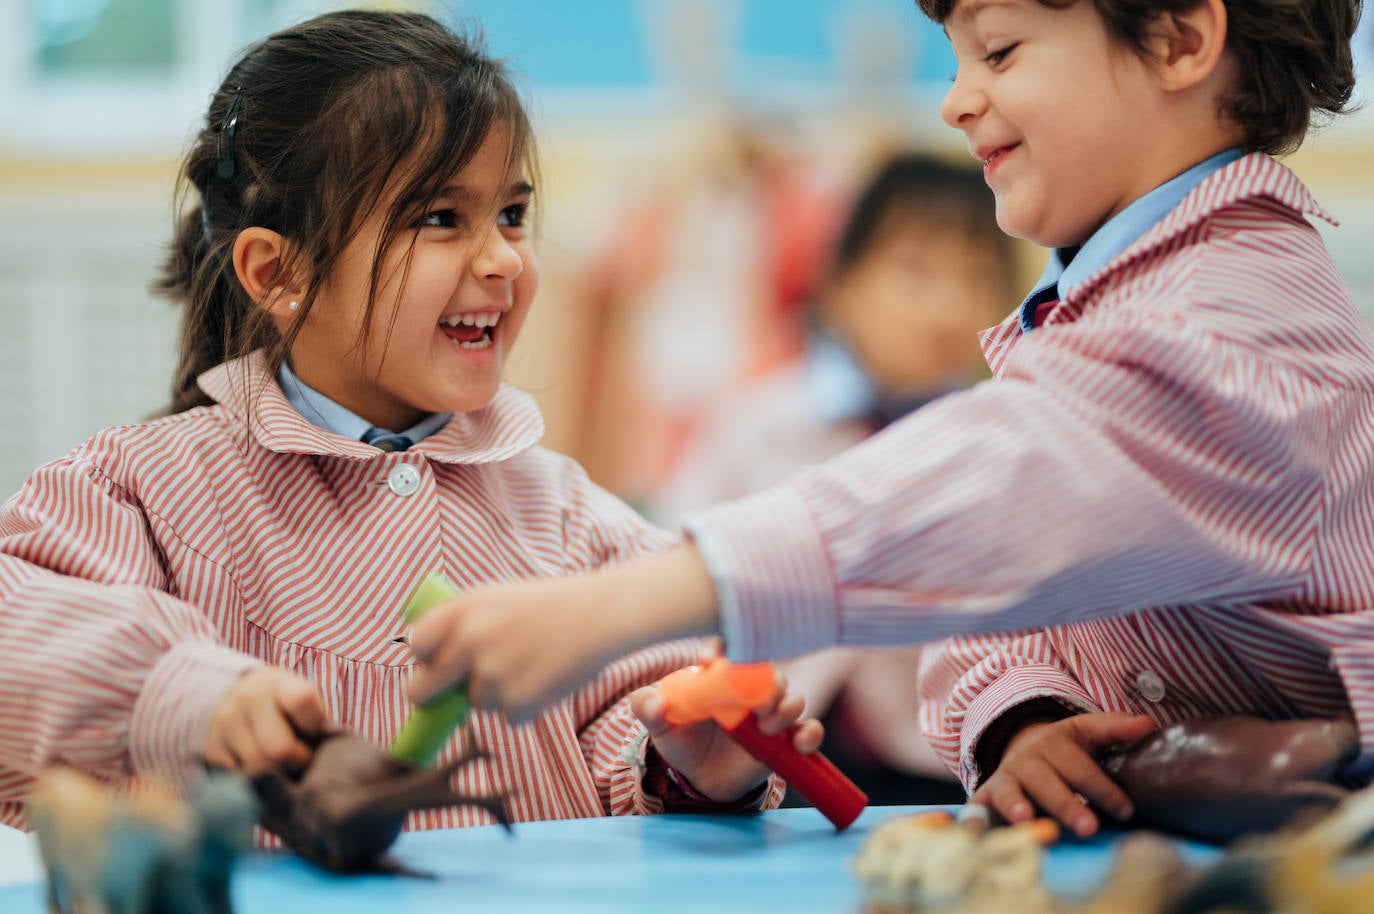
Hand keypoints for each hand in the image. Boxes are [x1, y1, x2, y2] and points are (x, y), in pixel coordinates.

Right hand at [204, 667, 327, 773]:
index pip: (302, 700)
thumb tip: (325, 756)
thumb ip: (312, 719)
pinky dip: (256, 778)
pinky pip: (240, 777)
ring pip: (259, 768)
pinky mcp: (211, 750)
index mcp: (278, 683)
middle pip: (279, 749)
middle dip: (297, 761)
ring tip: (280, 763)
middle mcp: (248, 700)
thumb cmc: (279, 705)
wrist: (227, 697)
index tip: (313, 729)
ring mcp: (225, 725)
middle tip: (299, 758)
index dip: (314, 724)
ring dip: (277, 773)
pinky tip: (260, 766)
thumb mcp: (297, 697)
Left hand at [408, 545, 719, 722]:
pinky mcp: (516, 703)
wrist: (602, 615)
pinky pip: (507, 716)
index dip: (425, 658)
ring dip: (496, 694)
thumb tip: (430, 661)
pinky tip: (546, 678)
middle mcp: (469, 643)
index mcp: (462, 610)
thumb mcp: (497, 597)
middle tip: (447, 694)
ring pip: (475, 703)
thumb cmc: (550, 605)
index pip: (415, 645)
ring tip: (531, 663)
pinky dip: (525, 705)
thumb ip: (462, 623)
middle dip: (431, 698)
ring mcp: (491, 676)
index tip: (435, 662)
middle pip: (421, 692)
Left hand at [632, 658, 823, 801]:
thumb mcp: (660, 727)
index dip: (720, 650)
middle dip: (767, 683)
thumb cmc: (681, 740)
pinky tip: (800, 742)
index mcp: (718, 677)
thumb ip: (649, 710)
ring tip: (767, 726)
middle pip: (767, 673)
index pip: (724, 652)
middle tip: (756, 704)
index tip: (710, 660)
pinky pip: (808, 729)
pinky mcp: (784, 739)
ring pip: (791, 698)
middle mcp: (748, 690)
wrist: (700, 779)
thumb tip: (654, 702)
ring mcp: (769, 714)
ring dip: (787, 707)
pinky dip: (811, 733)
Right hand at [970, 712, 1154, 837]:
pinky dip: (974, 819)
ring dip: (1016, 804)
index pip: (1081, 766)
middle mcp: (1028, 757)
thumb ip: (1114, 728)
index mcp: (1056, 741)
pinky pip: (978, 806)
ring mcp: (1006, 775)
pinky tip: (975, 834)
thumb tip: (1148, 725)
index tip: (1126, 810)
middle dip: (1067, 805)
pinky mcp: (987, 793)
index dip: (1103, 788)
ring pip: (1010, 790)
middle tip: (1089, 827)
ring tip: (1026, 819)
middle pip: (1048, 782)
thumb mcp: (1085, 732)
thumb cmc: (1064, 750)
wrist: (1021, 749)